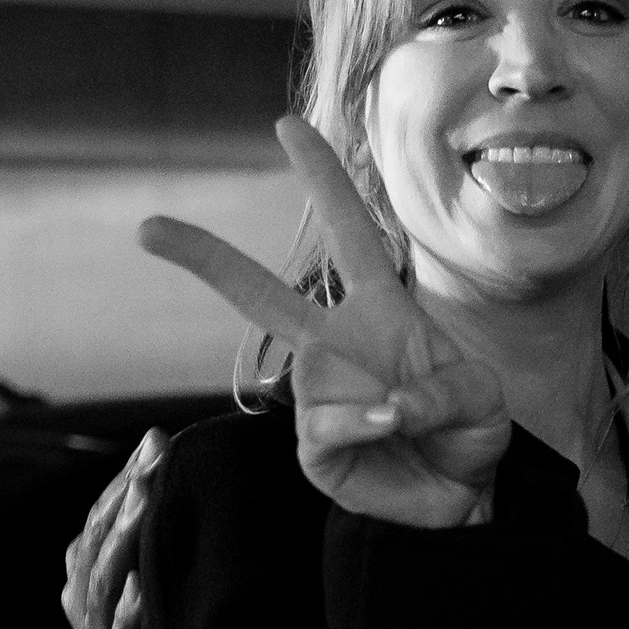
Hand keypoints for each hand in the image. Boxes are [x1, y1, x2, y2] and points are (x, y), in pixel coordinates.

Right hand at [62, 430, 163, 628]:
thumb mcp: (159, 573)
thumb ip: (150, 518)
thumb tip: (159, 439)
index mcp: (88, 575)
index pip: (98, 520)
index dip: (124, 481)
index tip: (156, 444)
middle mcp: (85, 608)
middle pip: (97, 549)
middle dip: (125, 501)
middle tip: (155, 463)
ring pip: (101, 591)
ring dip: (123, 546)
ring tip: (146, 507)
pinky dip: (127, 620)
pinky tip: (143, 590)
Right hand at [140, 118, 508, 530]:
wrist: (465, 503)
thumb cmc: (470, 434)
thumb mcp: (482, 398)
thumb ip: (443, 391)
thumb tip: (385, 406)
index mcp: (379, 309)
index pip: (349, 230)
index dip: (321, 177)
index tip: (284, 124)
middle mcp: (336, 343)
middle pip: (259, 293)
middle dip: (204, 258)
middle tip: (147, 228)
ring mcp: (319, 395)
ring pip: (306, 372)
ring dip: (376, 395)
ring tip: (415, 420)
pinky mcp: (315, 449)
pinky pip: (325, 424)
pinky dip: (362, 425)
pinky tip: (389, 430)